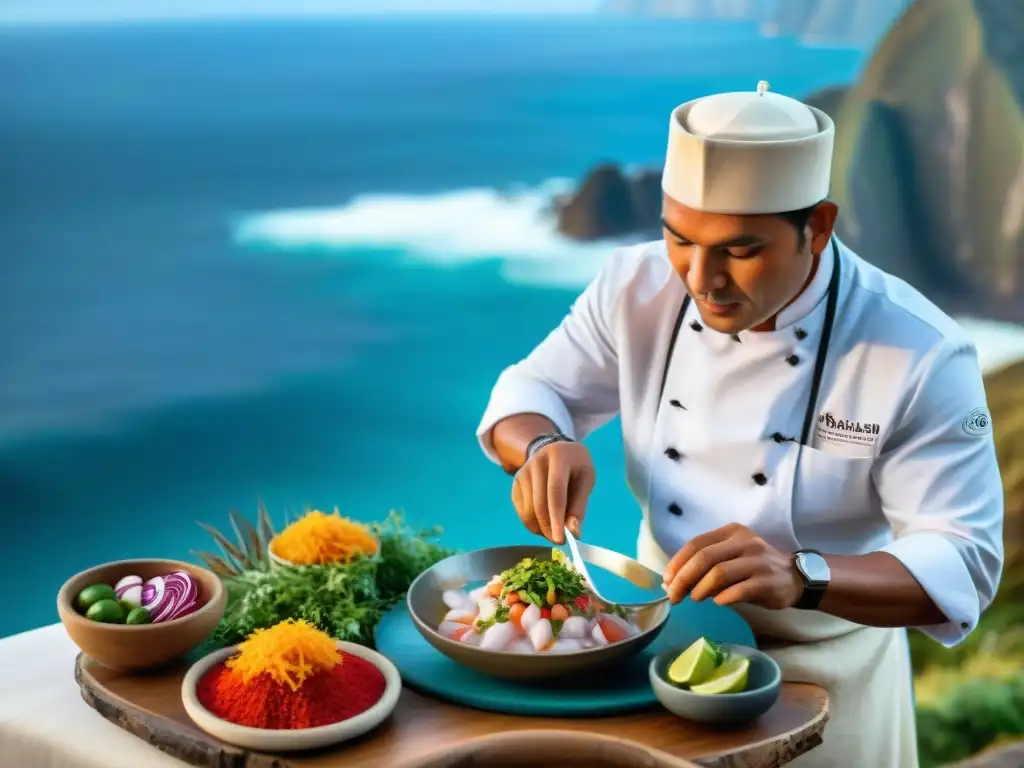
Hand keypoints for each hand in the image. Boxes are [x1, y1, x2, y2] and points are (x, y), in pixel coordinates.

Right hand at [511, 441, 594, 544]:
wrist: (556, 449)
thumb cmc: (575, 466)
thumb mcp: (586, 479)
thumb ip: (579, 505)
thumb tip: (573, 532)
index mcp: (558, 457)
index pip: (555, 490)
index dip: (557, 517)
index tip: (561, 539)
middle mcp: (536, 463)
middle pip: (539, 503)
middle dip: (548, 527)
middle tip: (559, 541)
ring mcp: (523, 472)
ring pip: (528, 510)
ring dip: (540, 528)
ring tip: (553, 532)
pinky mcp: (515, 482)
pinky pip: (521, 510)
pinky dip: (531, 523)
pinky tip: (543, 524)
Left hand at [662, 523, 802, 609]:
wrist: (794, 578)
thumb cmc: (755, 568)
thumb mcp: (731, 558)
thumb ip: (707, 565)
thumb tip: (674, 581)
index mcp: (731, 532)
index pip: (697, 543)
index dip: (678, 562)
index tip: (666, 580)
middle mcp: (744, 542)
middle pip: (704, 557)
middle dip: (684, 578)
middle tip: (674, 595)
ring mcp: (757, 561)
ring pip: (719, 573)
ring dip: (701, 588)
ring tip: (694, 599)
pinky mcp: (767, 581)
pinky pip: (739, 589)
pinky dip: (723, 597)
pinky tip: (717, 603)